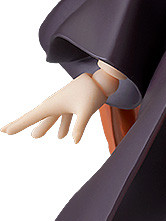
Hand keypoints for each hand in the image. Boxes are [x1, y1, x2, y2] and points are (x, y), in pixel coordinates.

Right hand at [2, 70, 117, 143]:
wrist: (102, 79)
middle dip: (22, 124)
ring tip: (35, 136)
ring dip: (43, 127)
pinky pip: (64, 117)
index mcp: (53, 104)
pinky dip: (62, 126)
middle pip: (35, 117)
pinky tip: (61, 136)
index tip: (4, 131)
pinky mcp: (73, 104)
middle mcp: (55, 104)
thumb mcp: (86, 110)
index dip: (18, 125)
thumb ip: (79, 126)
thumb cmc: (93, 92)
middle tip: (6, 130)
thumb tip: (75, 141)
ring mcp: (63, 104)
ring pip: (50, 118)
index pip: (31, 117)